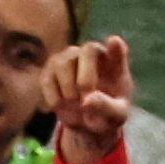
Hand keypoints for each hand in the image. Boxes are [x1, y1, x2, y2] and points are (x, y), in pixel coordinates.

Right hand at [44, 35, 131, 163]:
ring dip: (67, 89)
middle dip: (85, 76)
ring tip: (75, 105)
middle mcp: (92, 54)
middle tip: (86, 98)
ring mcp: (69, 59)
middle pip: (87, 50)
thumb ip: (106, 107)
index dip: (115, 47)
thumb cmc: (107, 114)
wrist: (87, 121)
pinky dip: (53, 99)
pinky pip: (46, 79)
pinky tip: (61, 107)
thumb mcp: (114, 117)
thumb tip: (86, 101)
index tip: (113, 42)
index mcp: (115, 63)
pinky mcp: (50, 70)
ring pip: (62, 63)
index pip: (117, 49)